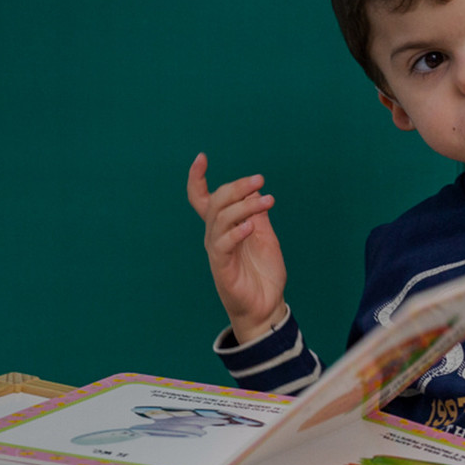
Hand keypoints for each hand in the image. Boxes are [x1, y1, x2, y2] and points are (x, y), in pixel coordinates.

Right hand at [186, 153, 287, 342]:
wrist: (267, 307)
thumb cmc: (263, 274)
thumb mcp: (265, 237)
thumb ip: (258, 215)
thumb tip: (256, 190)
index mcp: (223, 228)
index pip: (203, 199)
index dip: (197, 179)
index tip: (201, 158)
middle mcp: (216, 237)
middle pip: (215, 204)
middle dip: (236, 188)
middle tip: (259, 180)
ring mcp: (217, 252)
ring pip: (221, 220)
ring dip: (244, 206)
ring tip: (267, 200)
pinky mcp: (222, 268)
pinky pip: (224, 245)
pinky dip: (237, 232)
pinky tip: (251, 225)